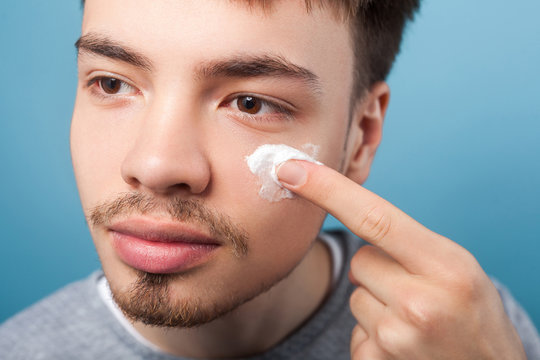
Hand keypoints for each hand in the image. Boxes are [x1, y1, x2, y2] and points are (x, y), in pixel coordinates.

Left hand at [277, 160, 525, 359]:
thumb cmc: (473, 313)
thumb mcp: (458, 267)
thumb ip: (407, 243)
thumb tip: (345, 220)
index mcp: (446, 266)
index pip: (374, 217)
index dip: (327, 190)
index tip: (290, 169)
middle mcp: (420, 303)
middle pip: (360, 259)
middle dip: (379, 270)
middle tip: (417, 292)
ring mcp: (397, 338)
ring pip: (354, 296)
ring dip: (377, 304)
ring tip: (415, 321)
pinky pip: (355, 330)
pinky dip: (373, 334)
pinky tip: (406, 344)